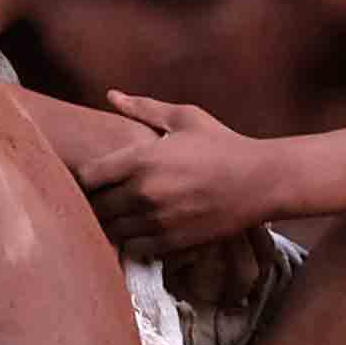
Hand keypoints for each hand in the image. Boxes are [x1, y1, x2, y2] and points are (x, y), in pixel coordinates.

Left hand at [79, 93, 284, 256]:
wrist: (261, 181)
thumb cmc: (222, 144)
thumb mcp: (184, 118)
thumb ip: (143, 107)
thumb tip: (112, 95)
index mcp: (140, 160)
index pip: (86, 176)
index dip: (84, 176)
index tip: (95, 174)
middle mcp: (143, 193)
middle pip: (95, 206)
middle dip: (95, 201)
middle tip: (105, 195)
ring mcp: (157, 221)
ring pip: (112, 230)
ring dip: (112, 222)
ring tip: (122, 213)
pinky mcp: (173, 243)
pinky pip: (135, 249)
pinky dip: (133, 241)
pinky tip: (143, 229)